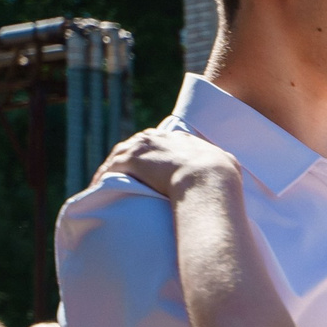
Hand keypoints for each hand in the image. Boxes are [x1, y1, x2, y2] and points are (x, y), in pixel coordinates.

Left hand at [101, 126, 241, 202]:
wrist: (207, 179)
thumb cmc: (222, 178)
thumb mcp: (227, 164)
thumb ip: (223, 165)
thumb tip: (228, 170)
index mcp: (183, 139)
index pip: (165, 141)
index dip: (160, 154)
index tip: (157, 166)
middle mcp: (161, 138)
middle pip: (141, 144)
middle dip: (135, 158)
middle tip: (132, 175)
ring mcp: (144, 147)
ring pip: (122, 154)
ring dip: (115, 168)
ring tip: (108, 183)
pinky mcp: (130, 160)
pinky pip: (111, 168)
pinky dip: (103, 177)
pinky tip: (98, 188)